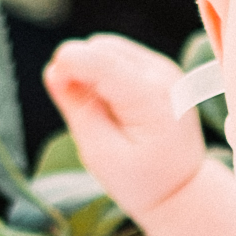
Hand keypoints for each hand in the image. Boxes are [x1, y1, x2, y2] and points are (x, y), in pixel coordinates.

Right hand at [44, 35, 235, 235]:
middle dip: (80, 70)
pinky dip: (104, 74)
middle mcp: (163, 75)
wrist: (182, 188)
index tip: (54, 82)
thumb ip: (79, 110)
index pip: (102, 60)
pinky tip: (113, 106)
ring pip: (109, 47)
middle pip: (102, 47)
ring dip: (92, 71)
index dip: (69, 63)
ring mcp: (164, 68)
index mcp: (151, 99)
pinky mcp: (159, 68)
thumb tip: (53, 70)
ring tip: (102, 112)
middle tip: (83, 112)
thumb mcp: (101, 154)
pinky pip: (119, 55)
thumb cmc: (141, 180)